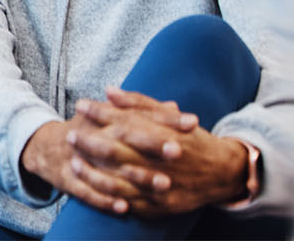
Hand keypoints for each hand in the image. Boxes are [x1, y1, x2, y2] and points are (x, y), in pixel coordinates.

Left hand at [65, 89, 250, 216]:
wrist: (223, 173)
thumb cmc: (191, 139)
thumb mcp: (170, 117)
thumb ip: (138, 103)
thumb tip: (108, 90)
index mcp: (164, 134)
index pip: (125, 120)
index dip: (99, 112)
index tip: (80, 105)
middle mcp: (161, 159)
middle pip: (117, 150)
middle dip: (89, 141)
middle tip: (70, 133)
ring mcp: (161, 184)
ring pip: (119, 179)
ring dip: (93, 171)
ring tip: (73, 160)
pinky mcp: (160, 204)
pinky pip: (129, 201)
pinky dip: (108, 195)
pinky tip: (91, 186)